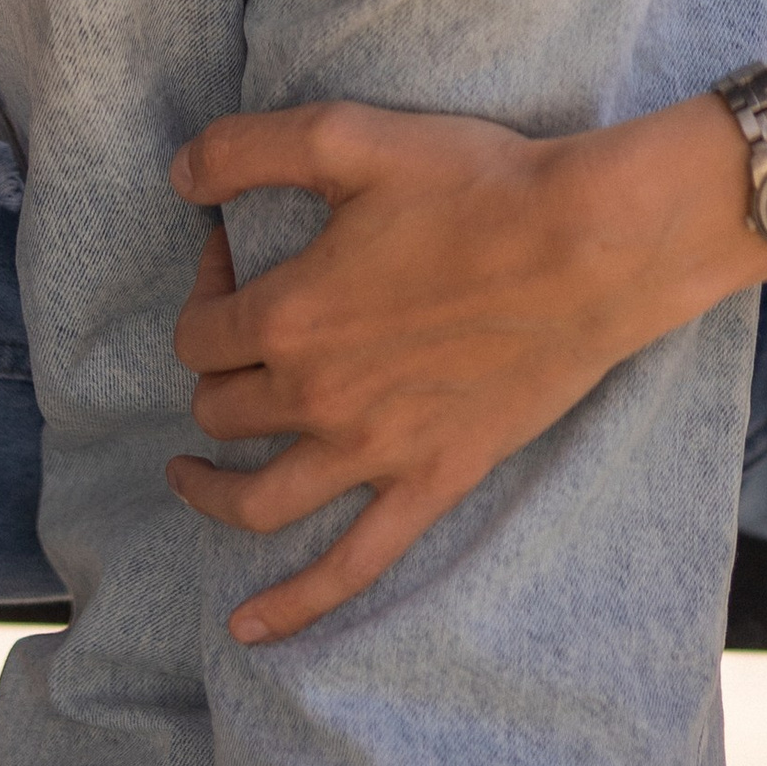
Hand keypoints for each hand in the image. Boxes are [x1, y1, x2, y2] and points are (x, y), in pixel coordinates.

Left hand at [165, 10, 766, 641]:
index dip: (203, 290)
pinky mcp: (431, 482)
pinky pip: (350, 567)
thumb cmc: (475, 184)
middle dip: (215, 369)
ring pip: (258, 499)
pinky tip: (246, 628)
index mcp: (290, 315)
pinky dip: (292, 606)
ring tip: (187, 473)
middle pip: (222, 407)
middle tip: (246, 321)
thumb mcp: (348, 136)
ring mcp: (375, 453)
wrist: (589, 244)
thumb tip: (177, 177)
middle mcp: (318, 397)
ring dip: (210, 490)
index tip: (231, 255)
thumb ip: (246, 150)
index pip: (200, 330)